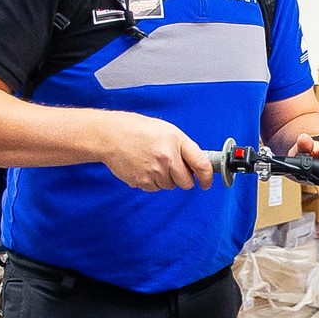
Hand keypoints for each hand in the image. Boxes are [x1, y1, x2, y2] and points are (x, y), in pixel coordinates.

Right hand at [96, 112, 215, 191]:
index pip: (201, 165)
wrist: (110, 136)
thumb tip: (197, 164)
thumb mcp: (167, 130)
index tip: (207, 182)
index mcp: (176, 142)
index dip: (207, 177)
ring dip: (166, 178)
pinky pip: (155, 188)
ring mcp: (154, 172)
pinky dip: (152, 181)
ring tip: (153, 162)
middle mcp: (167, 158)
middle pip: (186, 183)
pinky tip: (144, 166)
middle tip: (173, 166)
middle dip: (183, 178)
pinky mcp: (142, 182)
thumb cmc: (137, 129)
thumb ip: (184, 147)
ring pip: (170, 186)